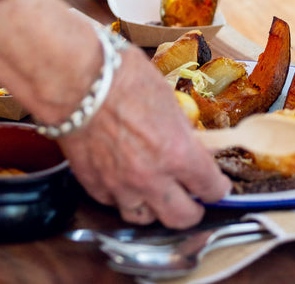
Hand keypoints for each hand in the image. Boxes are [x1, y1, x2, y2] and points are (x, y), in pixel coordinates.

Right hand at [0, 0, 229, 228]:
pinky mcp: (93, 184)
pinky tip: (124, 179)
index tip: (218, 185)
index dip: (218, 189)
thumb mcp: (167, 97)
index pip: (210, 187)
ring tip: (157, 192)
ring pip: (145, 218)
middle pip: (183, 218)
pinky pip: (113, 203)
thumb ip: (181, 127)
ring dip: (155, 207)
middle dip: (194, 210)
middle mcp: (152, 177)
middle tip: (194, 197)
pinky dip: (122, 196)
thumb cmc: (122, 76)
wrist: (76, 79)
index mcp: (178, 152)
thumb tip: (189, 140)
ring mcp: (120, 185)